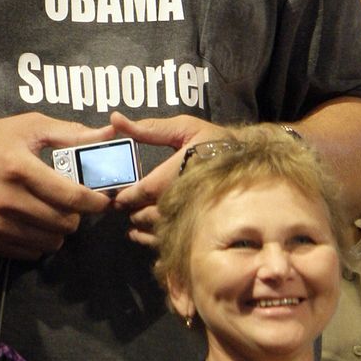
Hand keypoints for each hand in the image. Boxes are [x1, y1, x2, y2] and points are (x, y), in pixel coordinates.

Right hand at [0, 114, 114, 259]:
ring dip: (60, 228)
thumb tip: (109, 136)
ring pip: (52, 242)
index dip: (96, 201)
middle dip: (77, 214)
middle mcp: (9, 200)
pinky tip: (34, 220)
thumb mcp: (30, 127)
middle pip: (65, 223)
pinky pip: (32, 252)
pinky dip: (41, 240)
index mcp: (20, 168)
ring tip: (53, 210)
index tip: (105, 199)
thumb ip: (71, 134)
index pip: (71, 196)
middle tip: (73, 201)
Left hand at [109, 111, 234, 245]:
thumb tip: (115, 119)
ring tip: (131, 226)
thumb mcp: (183, 127)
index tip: (116, 197)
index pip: (146, 189)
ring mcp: (194, 213)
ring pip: (162, 229)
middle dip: (134, 212)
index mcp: (179, 171)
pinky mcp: (200, 224)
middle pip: (151, 213)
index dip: (128, 195)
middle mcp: (185, 196)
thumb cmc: (211, 140)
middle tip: (121, 209)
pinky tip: (145, 237)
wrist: (245, 158)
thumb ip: (149, 128)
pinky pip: (176, 238)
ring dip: (143, 229)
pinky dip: (156, 241)